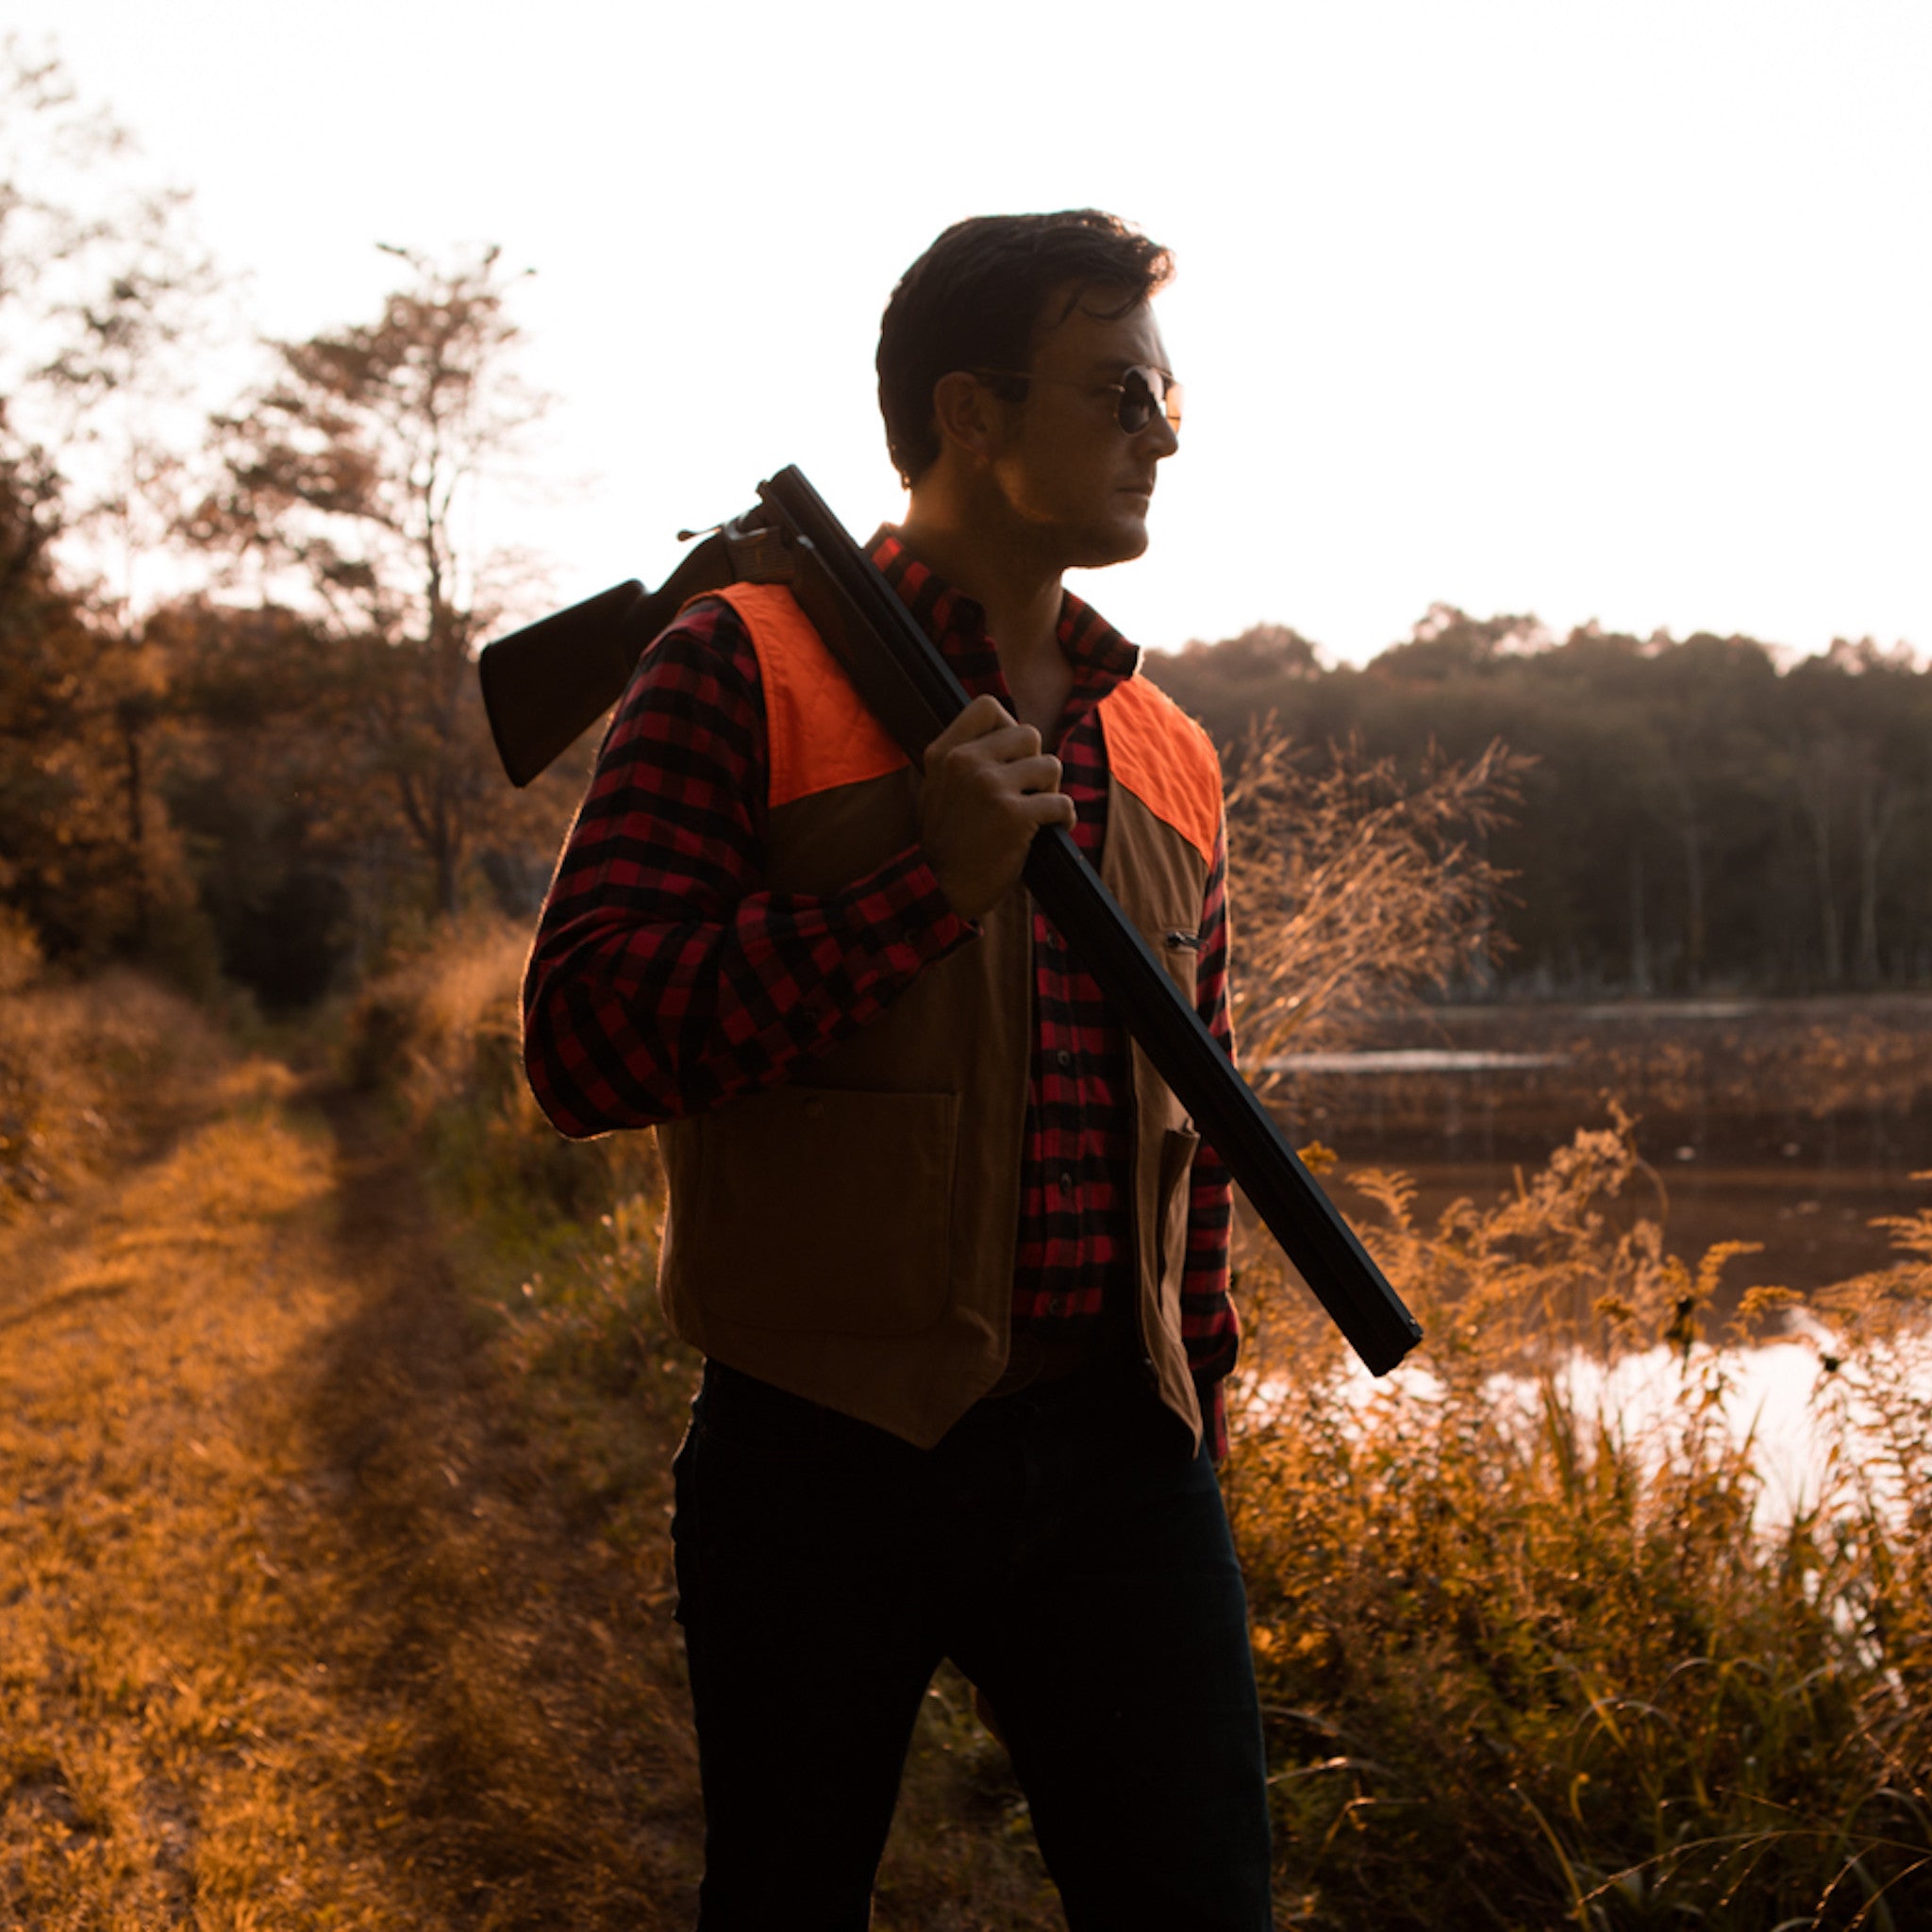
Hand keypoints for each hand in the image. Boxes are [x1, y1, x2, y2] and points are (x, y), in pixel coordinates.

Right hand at [918, 694, 1076, 921]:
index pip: (987, 706)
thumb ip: (963, 758)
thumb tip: (1007, 732)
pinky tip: (1053, 829)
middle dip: (1035, 763)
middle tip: (1027, 791)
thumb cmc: (947, 841)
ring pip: (1050, 766)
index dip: (1009, 726)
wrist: (942, 888)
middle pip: (1029, 735)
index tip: (1011, 755)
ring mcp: (989, 787)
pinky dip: (1064, 817)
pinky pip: (1062, 802)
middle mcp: (965, 762)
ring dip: (1050, 791)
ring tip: (1036, 813)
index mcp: (945, 752)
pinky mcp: (1014, 815)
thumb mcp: (938, 788)